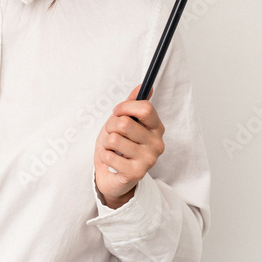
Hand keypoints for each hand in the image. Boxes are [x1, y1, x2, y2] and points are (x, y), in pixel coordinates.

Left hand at [94, 86, 165, 208]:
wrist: (112, 175)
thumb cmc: (119, 145)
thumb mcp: (125, 121)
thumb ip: (133, 104)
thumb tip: (145, 86)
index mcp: (157, 128)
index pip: (145, 108)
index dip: (125, 107)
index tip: (117, 112)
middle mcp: (157, 144)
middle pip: (125, 123)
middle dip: (111, 126)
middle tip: (112, 134)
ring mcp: (148, 160)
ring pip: (114, 139)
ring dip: (106, 143)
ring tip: (113, 149)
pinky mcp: (136, 173)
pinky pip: (108, 155)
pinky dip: (104, 156)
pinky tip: (112, 160)